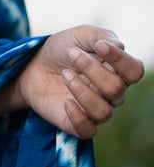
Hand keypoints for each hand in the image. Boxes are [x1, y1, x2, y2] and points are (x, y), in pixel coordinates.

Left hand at [16, 25, 144, 138]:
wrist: (32, 65)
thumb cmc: (61, 50)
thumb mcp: (79, 35)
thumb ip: (100, 36)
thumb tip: (119, 46)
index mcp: (116, 70)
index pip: (135, 71)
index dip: (121, 59)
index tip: (98, 46)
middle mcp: (111, 93)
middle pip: (116, 89)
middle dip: (92, 69)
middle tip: (71, 54)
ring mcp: (95, 109)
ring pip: (103, 112)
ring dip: (81, 90)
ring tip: (65, 74)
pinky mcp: (77, 124)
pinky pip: (88, 131)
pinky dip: (78, 117)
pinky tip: (66, 102)